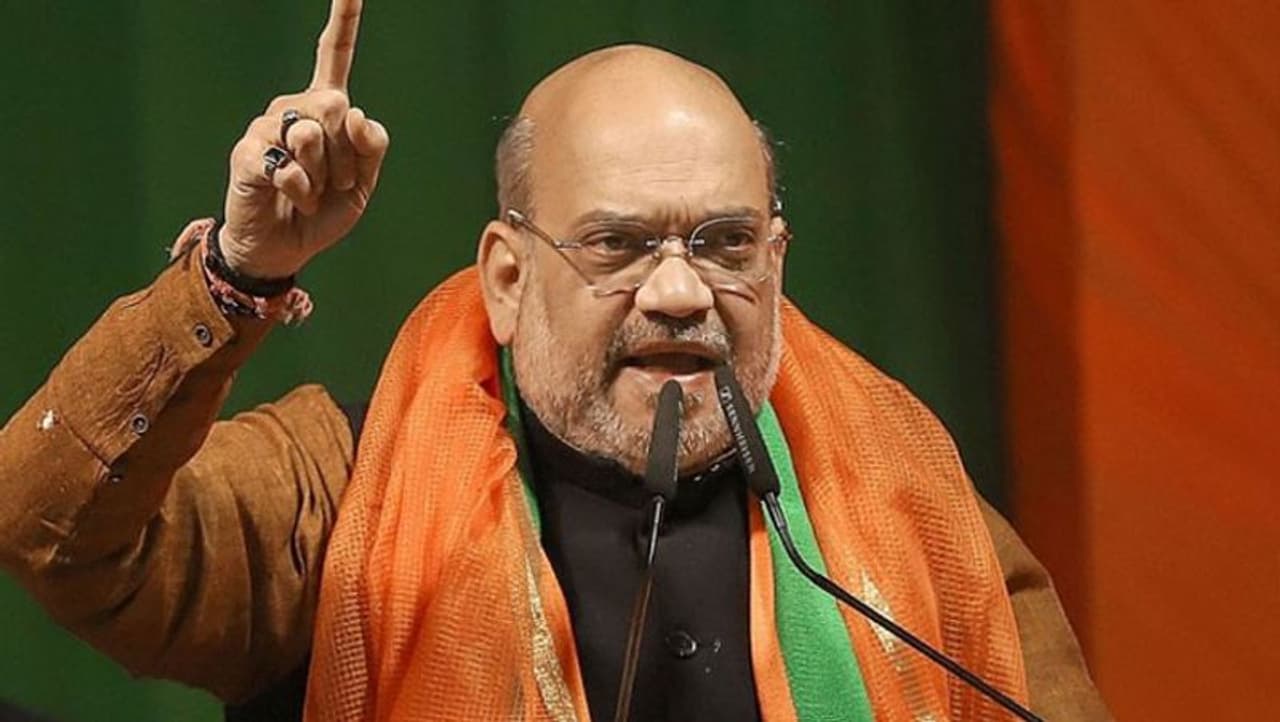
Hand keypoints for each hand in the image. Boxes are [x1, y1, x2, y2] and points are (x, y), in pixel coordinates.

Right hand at [221, 0, 389, 279]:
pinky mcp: (249, 152)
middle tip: (336, 183)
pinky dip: (303, 191)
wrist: (283, 247)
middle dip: (348, 156)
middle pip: (338, 106)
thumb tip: (354, 113)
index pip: (335, 56)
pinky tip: (290, 197)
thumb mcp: (364, 183)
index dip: (343, 21)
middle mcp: (295, 107)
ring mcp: (268, 126)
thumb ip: (371, 146)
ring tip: (311, 191)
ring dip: (326, 176)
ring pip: (315, 135)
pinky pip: (292, 166)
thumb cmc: (323, 211)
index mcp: (326, 108)